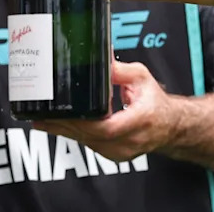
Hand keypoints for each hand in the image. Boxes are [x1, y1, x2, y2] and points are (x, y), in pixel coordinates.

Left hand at [34, 61, 180, 160]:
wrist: (169, 125)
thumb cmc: (155, 102)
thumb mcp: (141, 77)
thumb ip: (119, 70)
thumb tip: (100, 58)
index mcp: (140, 120)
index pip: (107, 128)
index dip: (82, 122)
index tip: (65, 113)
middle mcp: (131, 140)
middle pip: (91, 137)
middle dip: (65, 126)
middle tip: (44, 116)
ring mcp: (122, 151)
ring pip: (88, 143)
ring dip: (66, 132)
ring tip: (44, 121)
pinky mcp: (114, 154)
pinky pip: (90, 145)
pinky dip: (75, 135)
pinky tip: (59, 127)